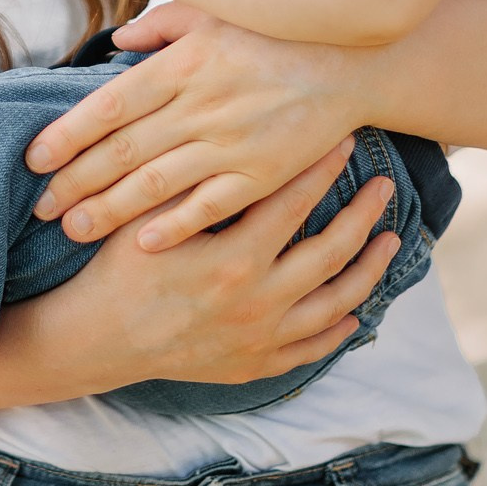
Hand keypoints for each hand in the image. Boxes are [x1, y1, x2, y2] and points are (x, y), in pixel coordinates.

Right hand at [0, 141, 402, 403]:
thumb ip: (183, 175)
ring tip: (389, 241)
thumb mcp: (145, 216)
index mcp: (234, 257)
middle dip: (363, 214)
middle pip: (332, 252)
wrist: (97, 341)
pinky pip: (312, 347)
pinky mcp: (256, 363)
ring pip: (336, 303)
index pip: (294, 202)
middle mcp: (259, 300)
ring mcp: (262, 337)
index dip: (322, 168)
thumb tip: (212, 123)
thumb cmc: (117, 268)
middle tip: (387, 186)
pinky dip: (339, 329)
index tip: (345, 140)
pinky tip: (356, 311)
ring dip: (369, 270)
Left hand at [25, 3, 362, 249]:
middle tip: (38, 207)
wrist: (351, 60)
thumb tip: (116, 40)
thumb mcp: (215, 12)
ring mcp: (230, 144)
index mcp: (182, 65)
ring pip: (154, 184)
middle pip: (120, 151)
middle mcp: (199, 105)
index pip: (109, 105)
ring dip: (108, 210)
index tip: (34, 158)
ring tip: (72, 229)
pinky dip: (173, 226)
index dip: (66, 134)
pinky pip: (208, 206)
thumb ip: (162, 24)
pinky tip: (140, 243)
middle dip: (73, 182)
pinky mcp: (261, 174)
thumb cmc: (277, 31)